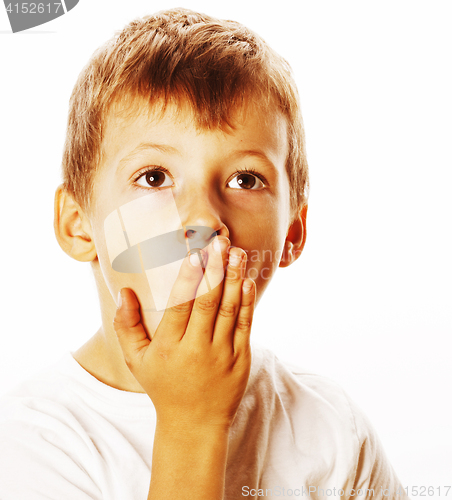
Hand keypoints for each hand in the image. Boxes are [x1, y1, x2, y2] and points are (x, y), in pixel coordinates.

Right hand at [113, 237, 254, 430]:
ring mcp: (222, 355)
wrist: (195, 423)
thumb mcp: (136, 360)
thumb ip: (126, 326)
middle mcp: (196, 350)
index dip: (189, 278)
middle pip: (208, 303)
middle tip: (220, 242)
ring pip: (230, 310)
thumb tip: (124, 292)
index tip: (195, 253)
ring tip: (238, 252)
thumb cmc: (163, 386)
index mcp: (168, 348)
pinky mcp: (241, 359)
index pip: (180, 306)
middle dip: (216, 269)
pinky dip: (247, 302)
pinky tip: (247, 280)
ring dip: (235, 278)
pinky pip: (245, 325)